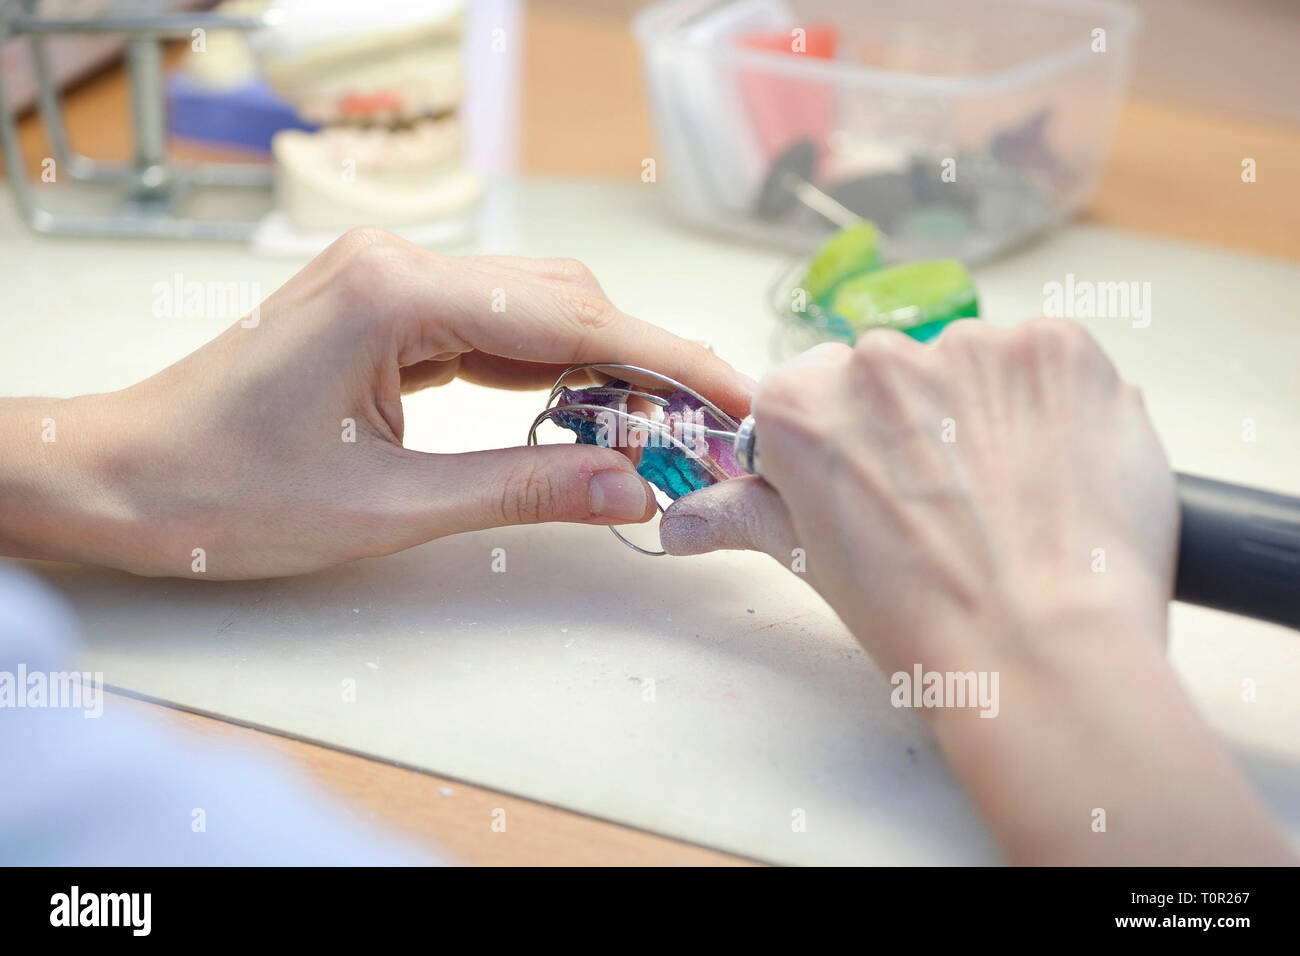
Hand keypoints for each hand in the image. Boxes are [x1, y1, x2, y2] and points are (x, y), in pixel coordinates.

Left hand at [0, 229, 751, 578]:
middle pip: (564, 299)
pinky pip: (490, 331)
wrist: (116, 477)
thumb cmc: (220, 494)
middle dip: (645, 362)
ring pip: (533, 312)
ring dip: (601, 366)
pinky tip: (585, 409)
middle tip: (707, 427)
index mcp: (396, 294)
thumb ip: (523, 488)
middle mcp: (398, 264)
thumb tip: (634, 487)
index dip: (667, 358)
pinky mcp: (383, 310)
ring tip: (662, 427)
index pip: (572, 316)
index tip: (734, 394)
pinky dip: (546, 371)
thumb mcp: (387, 506)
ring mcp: (388, 281)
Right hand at [661, 320, 1290, 863]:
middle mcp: (878, 357)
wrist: (1041, 647)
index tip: (876, 484)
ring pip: (973, 365)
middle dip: (918, 422)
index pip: (815, 391)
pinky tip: (1056, 469)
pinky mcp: (1057, 348)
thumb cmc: (920, 617)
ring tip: (1009, 494)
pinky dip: (1055, 404)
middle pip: (894, 373)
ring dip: (987, 411)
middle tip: (948, 501)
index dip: (850, 441)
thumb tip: (679, 522)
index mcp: (801, 402)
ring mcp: (973, 345)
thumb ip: (740, 516)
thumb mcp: (810, 560)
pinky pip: (1047, 362)